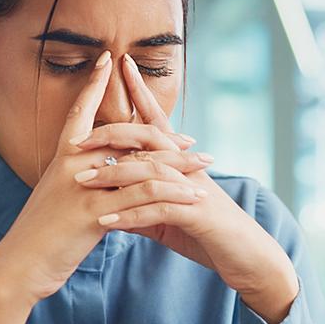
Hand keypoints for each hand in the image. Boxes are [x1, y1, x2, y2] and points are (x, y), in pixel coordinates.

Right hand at [0, 50, 211, 305]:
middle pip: (126, 136)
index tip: (110, 59)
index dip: (94, 84)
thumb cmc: (40, 235)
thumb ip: (80, 180)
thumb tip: (101, 172)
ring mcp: (84, 187)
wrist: (20, 264)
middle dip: (164, 136)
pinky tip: (193, 197)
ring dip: (181, 164)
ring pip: (143, 165)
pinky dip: (174, 195)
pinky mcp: (95, 213)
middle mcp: (73, 164)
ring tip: (205, 166)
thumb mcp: (58, 198)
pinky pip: (144, 197)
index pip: (81, 112)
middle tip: (191, 139)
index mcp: (63, 157)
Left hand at [72, 53, 299, 315]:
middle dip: (113, 133)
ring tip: (81, 181)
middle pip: (148, 139)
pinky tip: (106, 222)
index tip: (120, 66)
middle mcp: (188, 168)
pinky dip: (131, 216)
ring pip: (149, 171)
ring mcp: (193, 188)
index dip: (140, 93)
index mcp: (181, 164)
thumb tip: (108, 206)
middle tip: (78, 139)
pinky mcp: (196, 214)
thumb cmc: (208, 235)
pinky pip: (158, 209)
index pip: (156, 121)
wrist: (247, 257)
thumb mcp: (168, 218)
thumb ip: (140, 206)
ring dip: (113, 175)